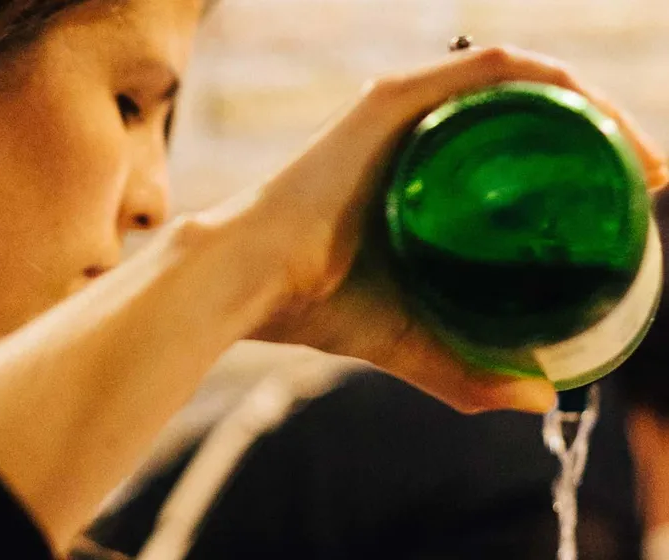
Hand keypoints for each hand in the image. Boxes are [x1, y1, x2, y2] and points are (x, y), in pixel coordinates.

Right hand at [247, 46, 667, 413]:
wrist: (248, 281)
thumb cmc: (312, 305)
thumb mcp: (409, 339)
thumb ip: (468, 370)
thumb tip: (541, 398)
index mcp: (412, 174)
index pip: (510, 149)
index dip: (579, 164)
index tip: (631, 200)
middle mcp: (410, 130)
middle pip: (523, 112)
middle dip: (597, 138)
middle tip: (643, 183)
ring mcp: (401, 108)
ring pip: (517, 83)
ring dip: (590, 107)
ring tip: (636, 158)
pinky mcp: (392, 99)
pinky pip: (487, 69)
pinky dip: (550, 82)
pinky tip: (594, 116)